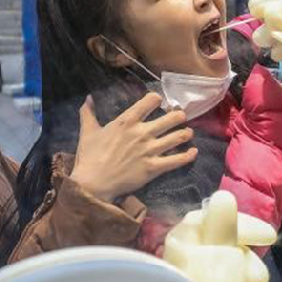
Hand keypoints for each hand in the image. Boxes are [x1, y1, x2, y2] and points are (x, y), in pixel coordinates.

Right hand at [70, 93, 196, 202]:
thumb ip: (88, 113)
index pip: (150, 101)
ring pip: (178, 137)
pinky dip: (188, 155)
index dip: (158, 99)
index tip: (160, 101)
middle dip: (179, 116)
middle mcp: (141, 133)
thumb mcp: (87, 131)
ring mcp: (149, 150)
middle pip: (171, 118)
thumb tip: (88, 97)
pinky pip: (177, 160)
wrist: (93, 183)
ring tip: (189, 133)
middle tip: (181, 118)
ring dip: (186, 134)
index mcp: (126, 121)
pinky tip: (193, 152)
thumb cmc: (90, 157)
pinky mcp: (154, 168)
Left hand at [163, 191, 274, 281]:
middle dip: (249, 265)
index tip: (270, 238)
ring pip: (235, 275)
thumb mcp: (221, 253)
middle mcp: (189, 258)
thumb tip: (223, 195)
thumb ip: (224, 225)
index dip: (246, 225)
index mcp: (187, 240)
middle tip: (256, 281)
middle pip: (230, 249)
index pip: (218, 218)